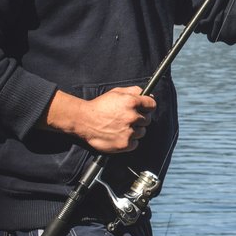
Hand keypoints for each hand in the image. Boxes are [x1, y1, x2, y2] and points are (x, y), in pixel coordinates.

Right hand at [41, 86, 156, 153]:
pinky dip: (130, 141)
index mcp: (131, 102)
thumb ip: (134, 91)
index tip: (144, 109)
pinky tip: (120, 135)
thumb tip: (147, 94)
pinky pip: (136, 143)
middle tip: (128, 119)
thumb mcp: (116, 92)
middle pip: (147, 119)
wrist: (83, 121)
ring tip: (121, 127)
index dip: (148, 106)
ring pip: (142, 132)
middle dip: (139, 119)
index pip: (152, 105)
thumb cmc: (100, 106)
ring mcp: (129, 131)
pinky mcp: (125, 144)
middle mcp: (132, 117)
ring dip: (135, 130)